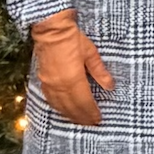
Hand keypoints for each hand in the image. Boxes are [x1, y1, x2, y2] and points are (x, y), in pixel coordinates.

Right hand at [29, 11, 111, 129]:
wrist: (51, 29)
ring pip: (60, 106)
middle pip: (72, 107)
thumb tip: (110, 87)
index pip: (84, 102)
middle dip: (82, 117)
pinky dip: (58, 108)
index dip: (91, 112)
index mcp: (73, 79)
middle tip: (92, 124)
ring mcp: (49, 84)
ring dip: (70, 115)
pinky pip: (50, 100)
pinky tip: (63, 110)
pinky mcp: (43, 80)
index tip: (99, 119)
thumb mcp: (90, 53)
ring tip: (80, 121)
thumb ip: (99, 71)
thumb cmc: (73, 38)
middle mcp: (59, 85)